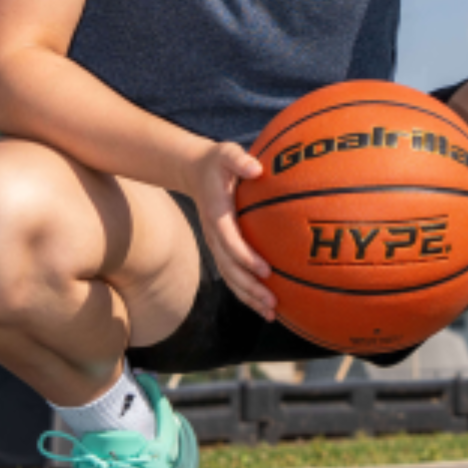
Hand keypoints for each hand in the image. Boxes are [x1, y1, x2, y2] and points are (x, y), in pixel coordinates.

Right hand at [188, 140, 275, 319]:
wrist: (194, 171)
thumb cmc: (217, 161)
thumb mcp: (226, 153)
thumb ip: (239, 160)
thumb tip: (256, 167)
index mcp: (217, 216)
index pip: (230, 242)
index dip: (246, 258)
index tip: (266, 270)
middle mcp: (215, 236)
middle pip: (230, 270)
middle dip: (250, 288)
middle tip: (273, 303)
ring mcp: (216, 245)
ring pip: (231, 278)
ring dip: (250, 297)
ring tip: (272, 314)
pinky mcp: (222, 248)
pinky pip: (233, 274)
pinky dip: (247, 291)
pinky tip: (265, 303)